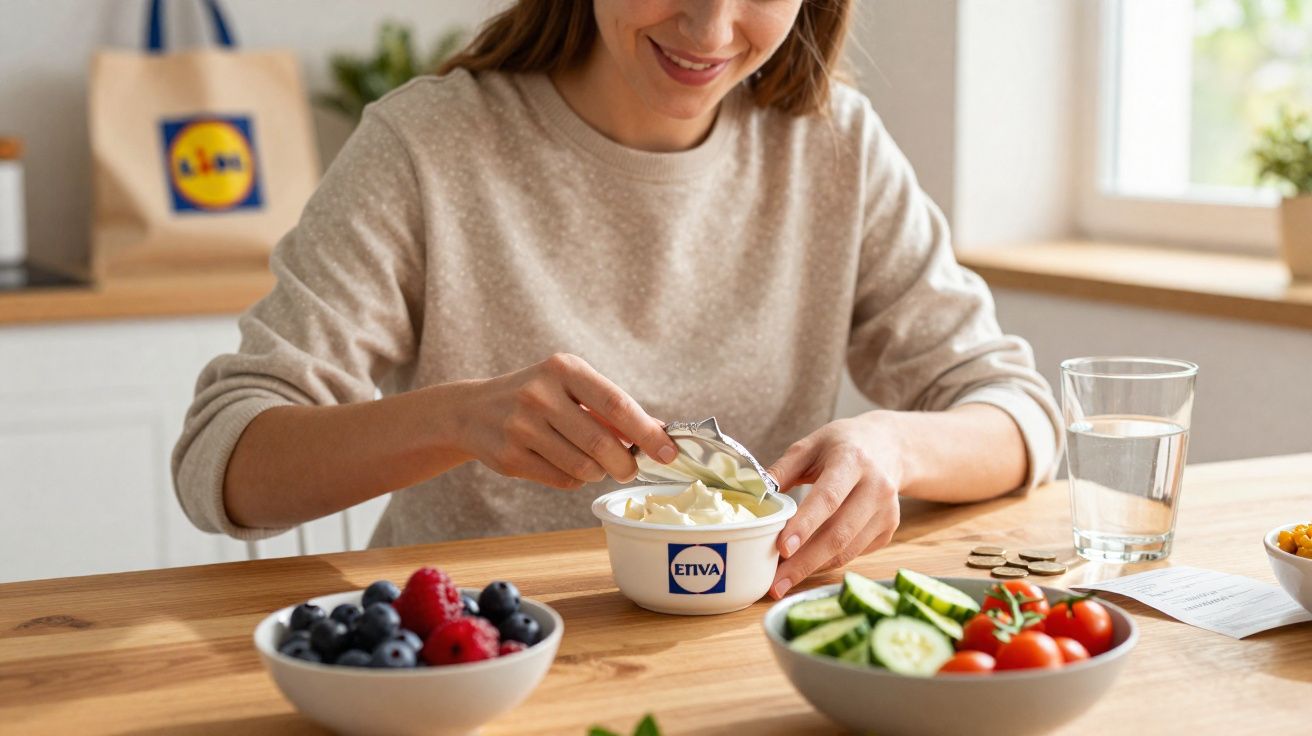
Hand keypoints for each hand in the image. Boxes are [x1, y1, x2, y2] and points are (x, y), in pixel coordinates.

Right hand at [454, 353, 677, 488]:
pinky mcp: (509, 457)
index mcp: (563, 369)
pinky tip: (565, 463)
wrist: (473, 410)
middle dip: (626, 464)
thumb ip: (611, 407)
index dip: (648, 432)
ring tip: (593, 462)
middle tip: (630, 469)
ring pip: (584, 467)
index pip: (616, 404)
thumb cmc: (537, 396)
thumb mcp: (570, 385)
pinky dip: (575, 479)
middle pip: (602, 444)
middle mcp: (540, 394)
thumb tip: (660, 434)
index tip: (669, 452)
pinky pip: (562, 480)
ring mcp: (521, 426)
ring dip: (598, 472)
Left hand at [766, 413, 903, 598]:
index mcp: (852, 460)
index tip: (782, 549)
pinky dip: (828, 562)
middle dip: (804, 562)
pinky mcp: (889, 528)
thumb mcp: (810, 445)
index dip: (805, 525)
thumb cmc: (842, 445)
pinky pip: (854, 553)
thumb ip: (782, 470)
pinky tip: (807, 565)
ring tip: (783, 581)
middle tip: (775, 583)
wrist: (888, 446)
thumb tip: (755, 497)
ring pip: (847, 550)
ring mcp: (886, 511)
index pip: (828, 498)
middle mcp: (876, 487)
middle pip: (839, 533)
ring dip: (813, 568)